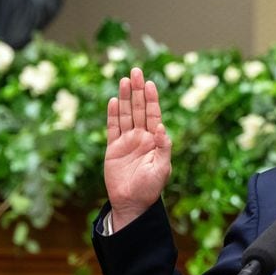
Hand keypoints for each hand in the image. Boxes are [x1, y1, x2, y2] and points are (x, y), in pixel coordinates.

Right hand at [104, 67, 172, 230]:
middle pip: (138, 109)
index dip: (152, 99)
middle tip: (136, 71)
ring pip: (125, 115)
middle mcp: (141, 137)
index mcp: (154, 140)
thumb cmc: (150, 188)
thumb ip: (163, 147)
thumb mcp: (162, 168)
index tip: (150, 83)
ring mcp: (126, 141)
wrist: (132, 203)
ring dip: (124, 98)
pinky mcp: (113, 149)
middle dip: (137, 90)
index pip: (153, 114)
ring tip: (124, 80)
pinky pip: (112, 128)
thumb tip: (161, 126)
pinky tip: (112, 101)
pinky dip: (112, 115)